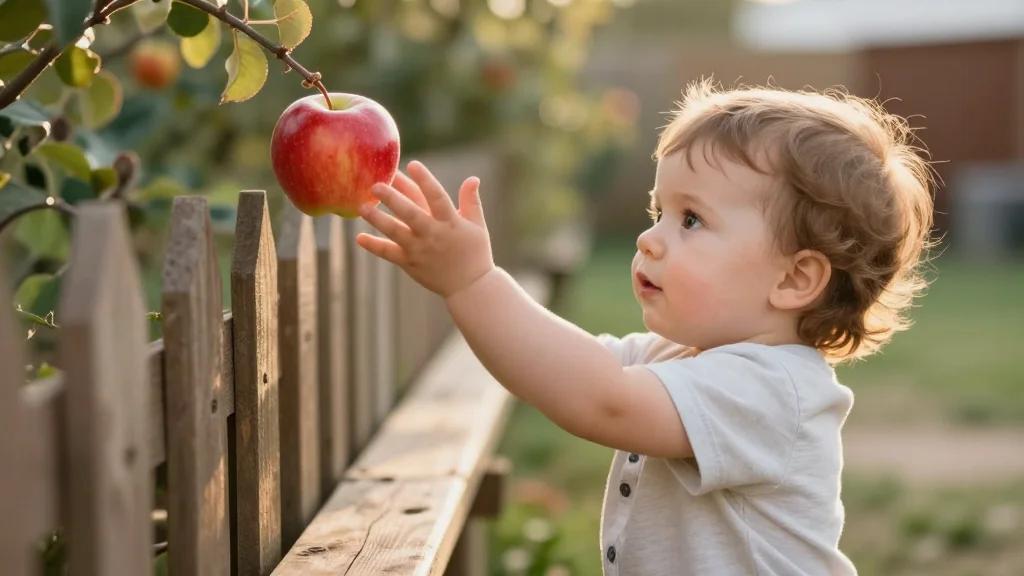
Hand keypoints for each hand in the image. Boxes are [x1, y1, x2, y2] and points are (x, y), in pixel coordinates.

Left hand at [356, 160, 494, 298]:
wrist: (470, 287)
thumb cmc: (475, 252)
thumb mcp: (477, 225)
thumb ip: (471, 201)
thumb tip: (472, 178)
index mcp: (451, 222)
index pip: (437, 197)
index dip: (425, 180)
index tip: (412, 164)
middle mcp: (433, 235)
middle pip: (411, 213)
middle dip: (393, 199)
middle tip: (376, 185)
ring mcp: (420, 250)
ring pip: (396, 232)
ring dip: (378, 219)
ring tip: (362, 206)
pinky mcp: (410, 264)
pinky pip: (389, 254)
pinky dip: (374, 246)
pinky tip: (359, 238)